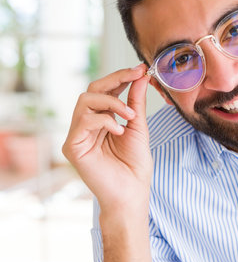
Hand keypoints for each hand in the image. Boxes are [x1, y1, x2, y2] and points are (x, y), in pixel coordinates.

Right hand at [63, 64, 151, 211]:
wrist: (132, 193)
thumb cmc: (135, 165)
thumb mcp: (138, 127)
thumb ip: (136, 102)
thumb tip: (140, 75)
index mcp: (102, 120)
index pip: (105, 91)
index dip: (121, 77)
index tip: (141, 68)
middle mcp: (86, 125)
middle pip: (92, 90)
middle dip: (115, 80)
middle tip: (135, 75)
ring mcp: (77, 136)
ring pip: (85, 101)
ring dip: (111, 102)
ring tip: (130, 116)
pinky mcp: (72, 147)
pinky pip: (83, 121)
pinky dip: (104, 120)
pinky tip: (119, 130)